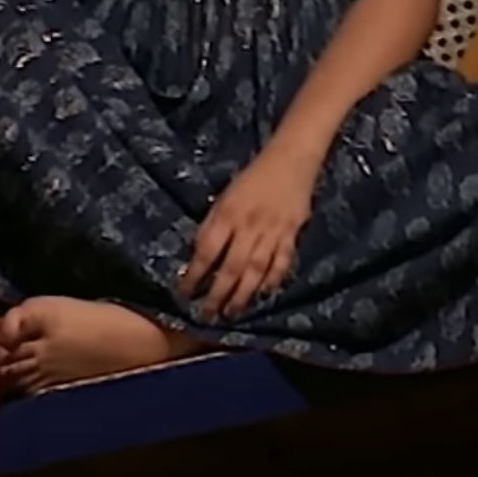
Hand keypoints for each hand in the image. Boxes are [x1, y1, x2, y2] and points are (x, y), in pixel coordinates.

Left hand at [179, 146, 315, 321]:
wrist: (291, 160)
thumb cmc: (252, 178)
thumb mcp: (224, 197)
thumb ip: (214, 226)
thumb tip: (199, 257)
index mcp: (227, 214)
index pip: (206, 252)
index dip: (194, 276)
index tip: (184, 295)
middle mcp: (249, 226)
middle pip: (231, 268)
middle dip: (217, 295)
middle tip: (207, 317)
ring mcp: (273, 232)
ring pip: (255, 271)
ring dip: (242, 296)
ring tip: (231, 313)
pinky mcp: (292, 235)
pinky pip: (281, 264)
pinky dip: (272, 282)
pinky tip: (262, 295)